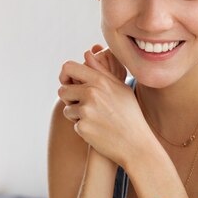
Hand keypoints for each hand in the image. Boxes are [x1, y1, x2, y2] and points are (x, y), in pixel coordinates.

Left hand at [58, 46, 152, 166]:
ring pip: (67, 109)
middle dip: (69, 99)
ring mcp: (86, 111)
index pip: (68, 67)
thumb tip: (86, 53)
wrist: (135, 143)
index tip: (69, 84)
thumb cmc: (130, 114)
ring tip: (94, 120)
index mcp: (100, 80)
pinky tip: (98, 131)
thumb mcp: (120, 88)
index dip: (65, 75)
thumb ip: (101, 70)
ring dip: (76, 115)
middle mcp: (91, 93)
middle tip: (82, 106)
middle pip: (62, 90)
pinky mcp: (83, 127)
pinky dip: (83, 128)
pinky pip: (74, 125)